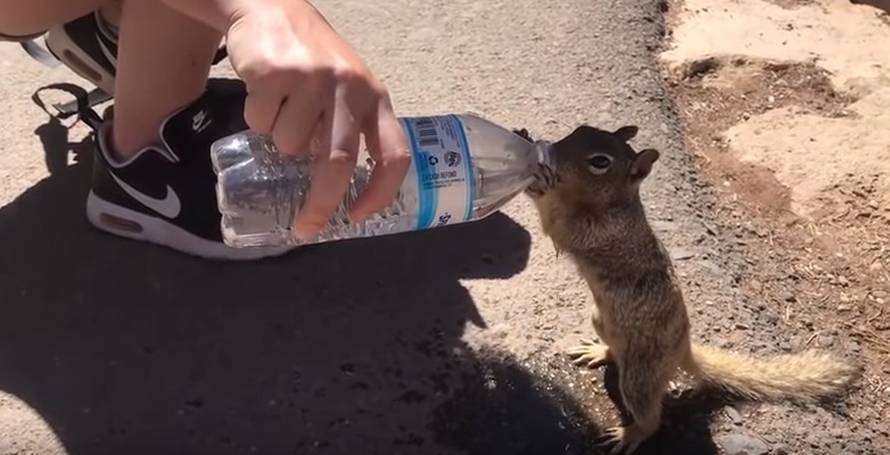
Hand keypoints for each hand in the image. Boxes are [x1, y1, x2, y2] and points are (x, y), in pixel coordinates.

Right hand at [224, 1, 409, 239]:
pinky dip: (257, 119)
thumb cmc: (312, 60)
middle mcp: (350, 88)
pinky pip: (261, 123)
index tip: (359, 216)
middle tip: (306, 226)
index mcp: (375, 97)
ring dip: (280, 140)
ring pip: (291, 145)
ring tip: (283, 107)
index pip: (394, 153)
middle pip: (339, 162)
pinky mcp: (276, 73)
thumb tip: (338, 191)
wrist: (271, 8)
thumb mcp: (345, 90)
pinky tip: (264, 92)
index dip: (381, 191)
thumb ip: (349, 129)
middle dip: (321, 202)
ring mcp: (313, 79)